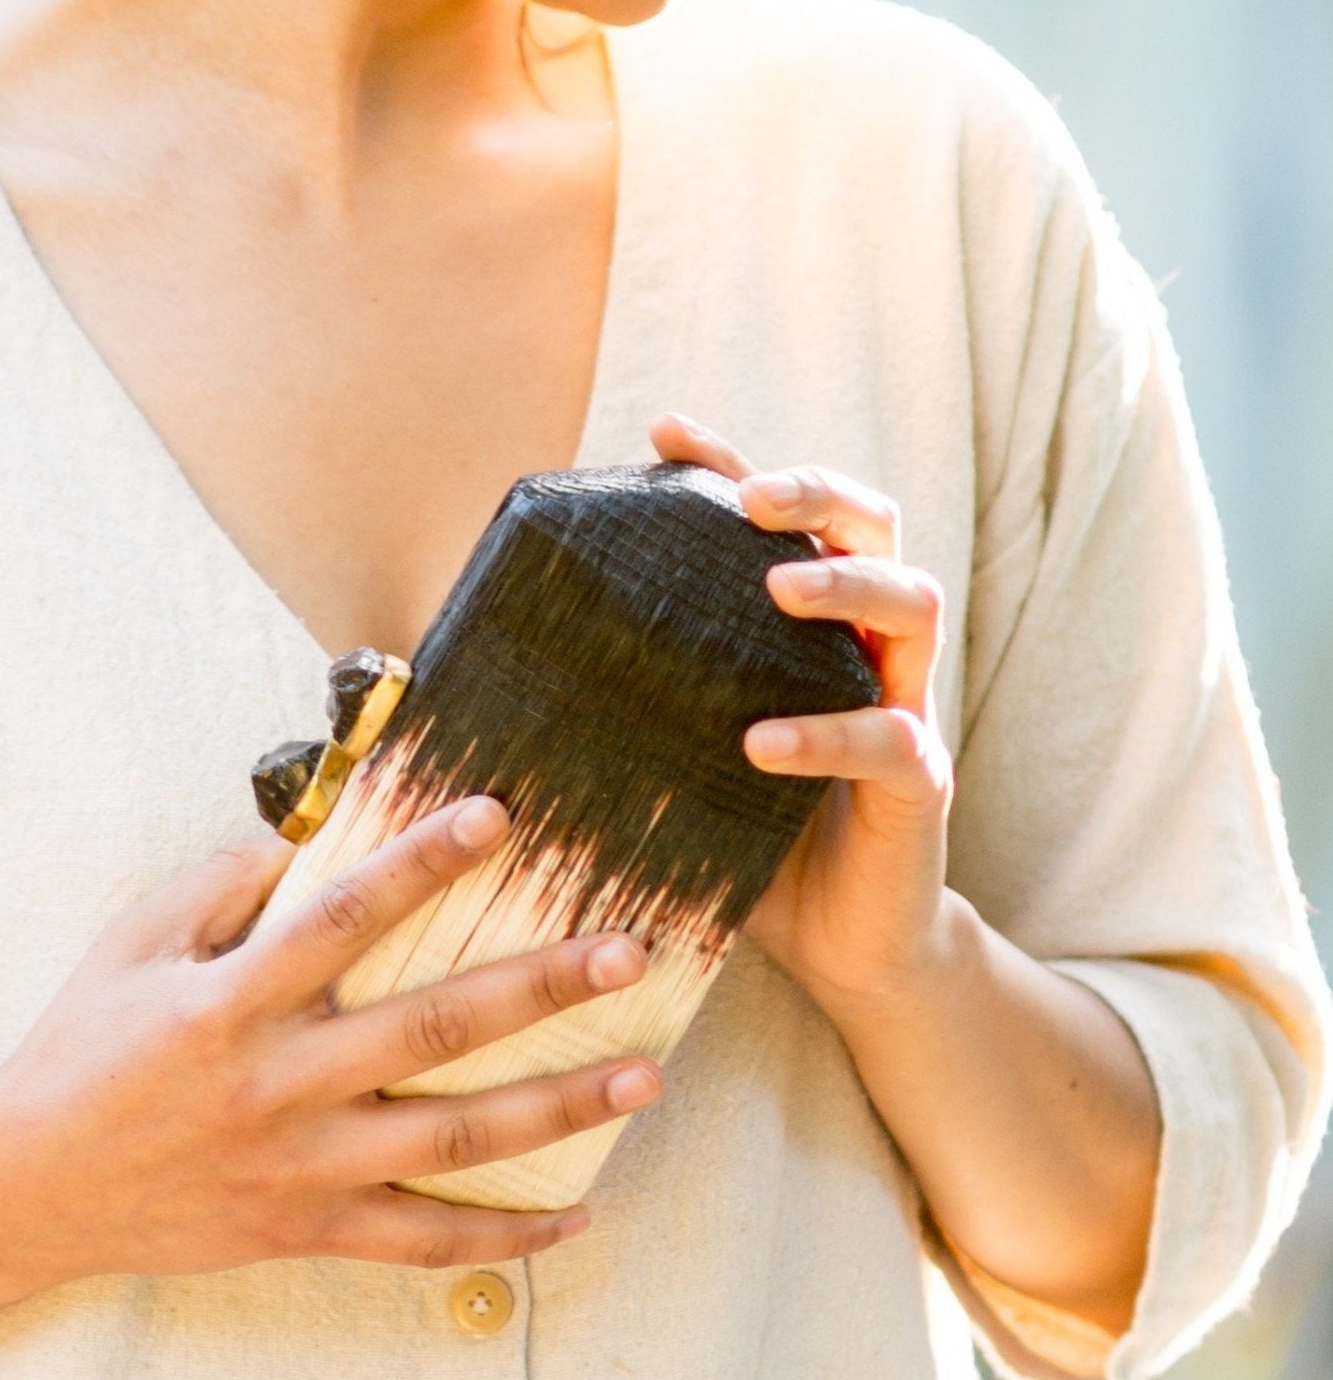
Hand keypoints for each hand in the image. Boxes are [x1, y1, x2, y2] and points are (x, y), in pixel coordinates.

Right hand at [0, 796, 661, 1282]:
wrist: (31, 1187)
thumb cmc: (82, 1047)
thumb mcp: (132, 943)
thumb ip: (219, 885)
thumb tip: (306, 839)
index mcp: (234, 1000)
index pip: (346, 916)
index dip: (424, 861)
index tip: (498, 817)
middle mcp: (281, 1082)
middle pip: (431, 1028)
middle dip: (538, 987)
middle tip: (626, 953)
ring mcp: (301, 1165)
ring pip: (452, 1140)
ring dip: (556, 1107)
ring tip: (642, 1077)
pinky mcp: (306, 1228)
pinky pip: (422, 1239)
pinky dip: (502, 1235)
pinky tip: (577, 1216)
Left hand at [649, 413, 954, 1013]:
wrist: (840, 947)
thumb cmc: (748, 837)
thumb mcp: (669, 758)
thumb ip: (604, 707)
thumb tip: (456, 679)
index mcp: (808, 627)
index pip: (784, 518)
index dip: (731, 464)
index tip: (665, 432)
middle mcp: (868, 649)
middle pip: (876, 528)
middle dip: (816, 492)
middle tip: (753, 498)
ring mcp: (907, 708)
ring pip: (913, 606)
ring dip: (844, 586)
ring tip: (777, 586)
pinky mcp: (923, 784)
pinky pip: (892, 740)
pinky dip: (827, 733)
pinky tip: (762, 742)